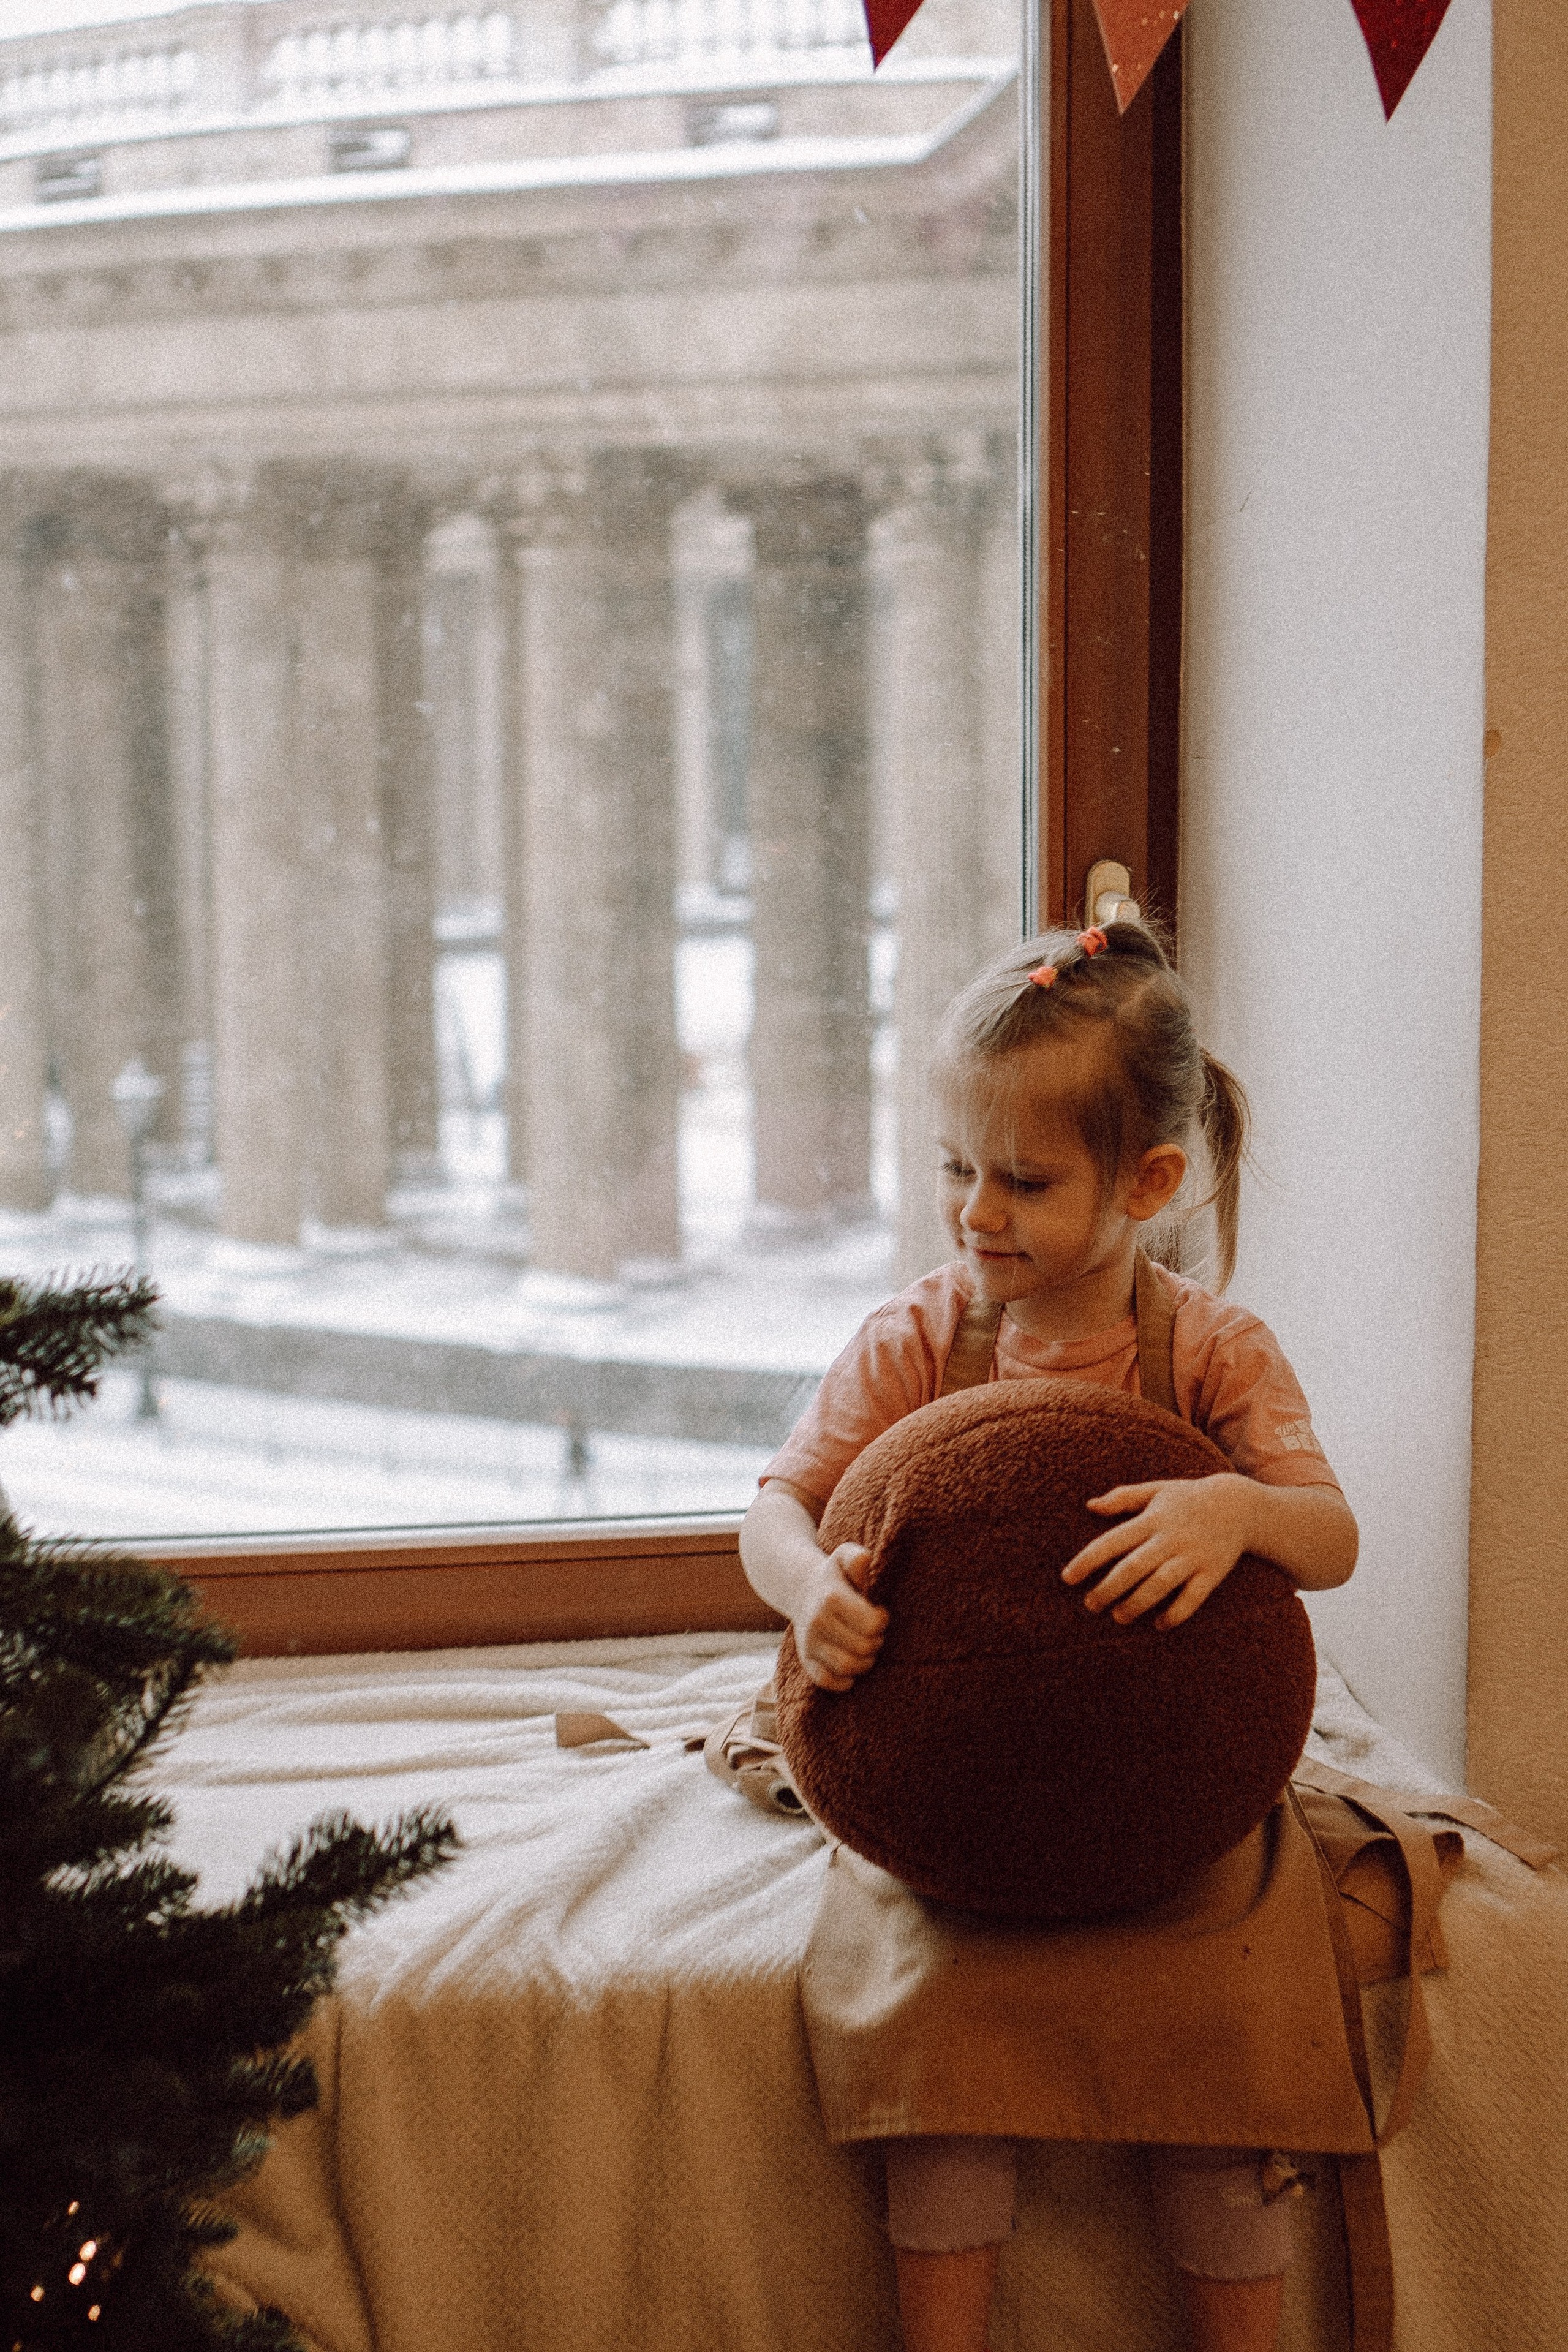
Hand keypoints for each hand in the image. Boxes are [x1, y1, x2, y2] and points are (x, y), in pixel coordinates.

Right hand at [794, 1544, 887, 1690]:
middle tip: (874, 1633)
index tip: (879, 1613)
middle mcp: (818, 1622)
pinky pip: (827, 1681)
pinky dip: (843, 1681)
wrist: (801, 1591)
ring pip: (848, 1667)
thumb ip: (856, 1557)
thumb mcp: (844, 1558)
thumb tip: (865, 1559)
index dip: (882, 1621)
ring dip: (865, 1662)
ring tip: (866, 1649)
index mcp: (832, 1598)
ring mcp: (810, 1644)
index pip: (873, 1625)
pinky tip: (851, 1670)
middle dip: (876, 1642)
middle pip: (864, 1648)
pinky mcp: (806, 1660)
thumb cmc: (834, 1577)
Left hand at [1060, 1474, 1253, 1628]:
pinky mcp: (1212, 1573)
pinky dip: (1176, 1613)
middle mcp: (1170, 1538)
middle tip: (1090, 1605)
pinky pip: (1193, 1598)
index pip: (1112, 1541)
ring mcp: (1192, 1556)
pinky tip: (1160, 1625)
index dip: (1087, 1560)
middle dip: (1108, 1589)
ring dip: (1137, 1604)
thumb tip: (1089, 1505)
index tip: (1067, 1578)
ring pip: (1161, 1585)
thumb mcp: (1156, 1489)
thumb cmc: (1189, 1498)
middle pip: (1133, 1567)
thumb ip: (1123, 1497)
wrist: (1239, 1505)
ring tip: (1119, 1617)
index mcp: (1151, 1519)